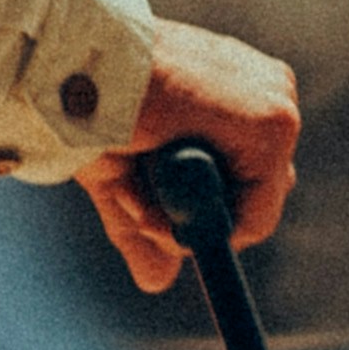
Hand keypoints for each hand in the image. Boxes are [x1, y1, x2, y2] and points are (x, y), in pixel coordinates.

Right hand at [82, 20, 298, 292]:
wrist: (72, 67)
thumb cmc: (87, 104)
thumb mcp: (121, 173)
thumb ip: (146, 222)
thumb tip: (157, 282)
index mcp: (237, 88)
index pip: (246, 173)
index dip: (197, 205)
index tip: (150, 209)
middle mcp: (267, 89)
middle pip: (255, 191)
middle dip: (193, 212)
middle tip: (138, 191)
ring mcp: (276, 105)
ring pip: (250, 210)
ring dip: (188, 215)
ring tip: (138, 170)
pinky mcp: (273, 124)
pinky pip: (253, 217)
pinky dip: (201, 222)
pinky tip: (157, 172)